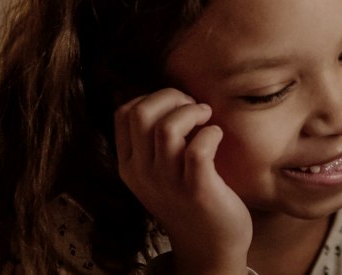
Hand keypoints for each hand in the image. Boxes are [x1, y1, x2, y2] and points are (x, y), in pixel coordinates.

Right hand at [115, 88, 252, 274]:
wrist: (209, 244)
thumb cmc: (190, 197)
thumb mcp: (159, 170)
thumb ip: (154, 140)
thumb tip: (168, 97)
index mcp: (130, 165)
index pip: (123, 113)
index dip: (153, 97)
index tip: (177, 105)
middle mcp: (142, 173)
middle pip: (141, 113)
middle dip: (171, 97)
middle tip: (194, 107)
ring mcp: (168, 182)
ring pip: (167, 128)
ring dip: (191, 112)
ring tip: (207, 117)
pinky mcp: (197, 189)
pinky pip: (198, 149)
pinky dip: (211, 133)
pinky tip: (217, 135)